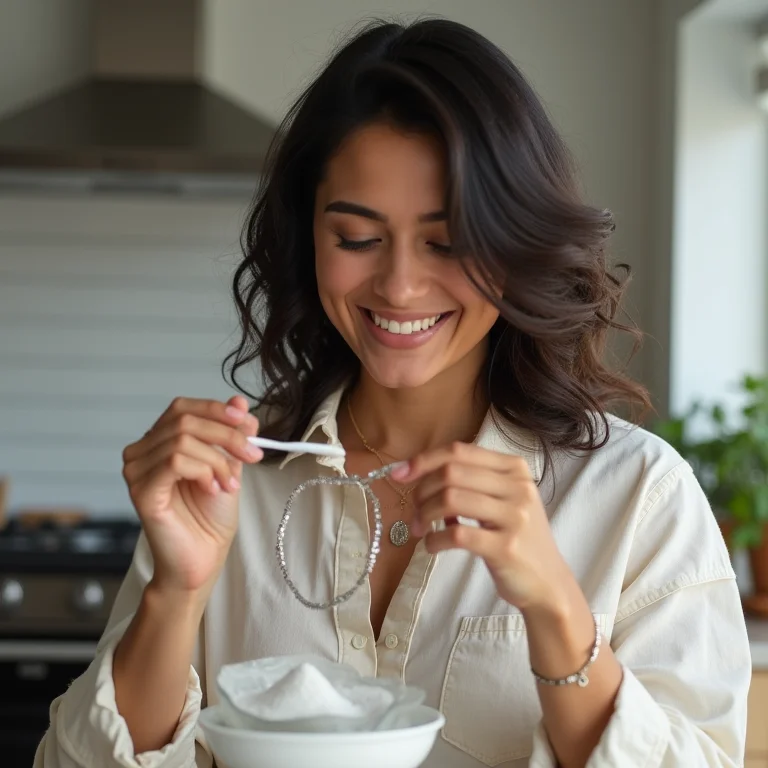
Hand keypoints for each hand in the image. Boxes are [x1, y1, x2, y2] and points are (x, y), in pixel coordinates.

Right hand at [122, 395, 261, 595]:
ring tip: (229, 484)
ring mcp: (136, 471)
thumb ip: (231, 434)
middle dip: (226, 435)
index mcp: (159, 441)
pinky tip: (212, 489)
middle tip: (252, 456)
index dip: (216, 410)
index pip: (182, 408)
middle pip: (184, 420)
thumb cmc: (211, 516)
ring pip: (182, 441)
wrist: (203, 558)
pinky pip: (174, 462)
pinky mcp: (140, 491)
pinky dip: (203, 471)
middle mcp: (141, 452)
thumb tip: (239, 401)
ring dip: (218, 460)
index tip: (248, 423)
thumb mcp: (229, 465)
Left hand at [392, 442, 571, 612]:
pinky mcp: (506, 546)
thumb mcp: (501, 500)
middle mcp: (518, 486)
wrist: (547, 583)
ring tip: (420, 529)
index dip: (424, 460)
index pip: (460, 451)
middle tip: (414, 512)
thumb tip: (416, 472)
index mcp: (514, 468)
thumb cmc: (515, 538)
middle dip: (422, 491)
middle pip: (451, 472)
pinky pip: (456, 534)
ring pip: (451, 499)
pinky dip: (435, 539)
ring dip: (424, 515)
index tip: (399, 474)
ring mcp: (514, 516)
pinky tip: (432, 546)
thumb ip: (470, 481)